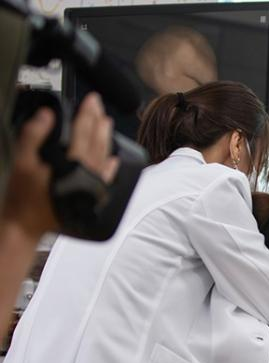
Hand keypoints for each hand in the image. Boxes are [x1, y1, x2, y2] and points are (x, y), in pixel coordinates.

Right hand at [4, 93, 118, 236]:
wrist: (28, 225)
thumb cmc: (23, 196)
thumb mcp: (22, 162)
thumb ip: (34, 136)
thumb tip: (47, 115)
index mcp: (71, 163)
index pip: (83, 131)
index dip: (88, 113)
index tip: (92, 100)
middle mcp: (87, 174)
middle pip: (97, 142)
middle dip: (98, 121)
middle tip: (99, 106)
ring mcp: (93, 187)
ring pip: (104, 157)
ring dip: (106, 139)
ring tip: (107, 124)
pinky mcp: (93, 198)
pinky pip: (107, 179)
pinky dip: (111, 167)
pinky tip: (114, 159)